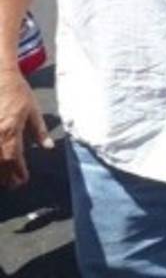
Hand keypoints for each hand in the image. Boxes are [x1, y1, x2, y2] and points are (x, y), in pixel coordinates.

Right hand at [0, 68, 52, 189]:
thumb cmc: (17, 91)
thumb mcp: (33, 110)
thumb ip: (40, 131)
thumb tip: (48, 148)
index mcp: (12, 130)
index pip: (15, 158)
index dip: (19, 172)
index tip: (23, 180)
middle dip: (6, 176)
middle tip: (12, 186)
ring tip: (2, 180)